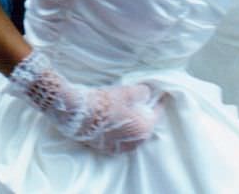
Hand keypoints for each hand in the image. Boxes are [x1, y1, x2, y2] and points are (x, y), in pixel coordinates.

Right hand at [8, 51, 161, 153]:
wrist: (76, 112)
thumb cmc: (103, 102)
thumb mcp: (125, 92)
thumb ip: (141, 92)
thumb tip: (147, 92)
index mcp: (143, 129)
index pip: (157, 114)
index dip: (159, 102)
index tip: (161, 94)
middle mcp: (133, 142)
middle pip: (145, 128)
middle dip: (146, 115)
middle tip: (145, 103)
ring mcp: (118, 147)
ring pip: (132, 137)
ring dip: (133, 125)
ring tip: (131, 113)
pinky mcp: (104, 147)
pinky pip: (119, 141)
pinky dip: (121, 132)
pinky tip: (117, 122)